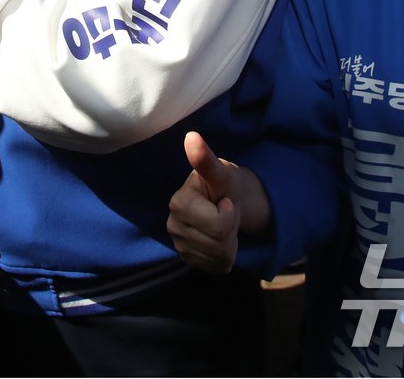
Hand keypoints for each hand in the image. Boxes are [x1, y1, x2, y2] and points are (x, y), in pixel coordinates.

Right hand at [167, 131, 266, 272]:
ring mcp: (179, 244)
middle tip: (226, 214)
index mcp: (178, 203)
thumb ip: (206, 159)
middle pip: (218, 244)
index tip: (224, 201)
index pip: (217, 225)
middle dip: (230, 230)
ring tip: (224, 225)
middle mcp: (173, 226)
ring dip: (230, 243)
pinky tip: (221, 240)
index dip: (229, 214)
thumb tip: (192, 136)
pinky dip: (226, 256)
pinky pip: (216, 267)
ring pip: (218, 257)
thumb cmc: (224, 184)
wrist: (228, 200)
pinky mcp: (188, 258)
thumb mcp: (221, 172)